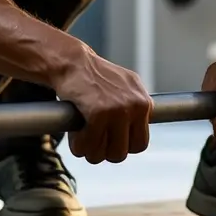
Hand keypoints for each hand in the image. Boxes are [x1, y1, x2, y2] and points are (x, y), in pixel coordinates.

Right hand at [53, 45, 152, 164]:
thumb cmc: (93, 75)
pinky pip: (89, 144)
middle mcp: (136, 106)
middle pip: (124, 152)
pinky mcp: (99, 113)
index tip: (109, 140)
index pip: (140, 143)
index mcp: (143, 102)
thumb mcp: (124, 86)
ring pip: (108, 154)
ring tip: (83, 138)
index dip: (122, 146)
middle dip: (105, 152)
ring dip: (92, 151)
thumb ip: (133, 107)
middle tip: (93, 141)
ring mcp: (118, 110)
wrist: (71, 61)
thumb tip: (137, 129)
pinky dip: (78, 144)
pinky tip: (75, 133)